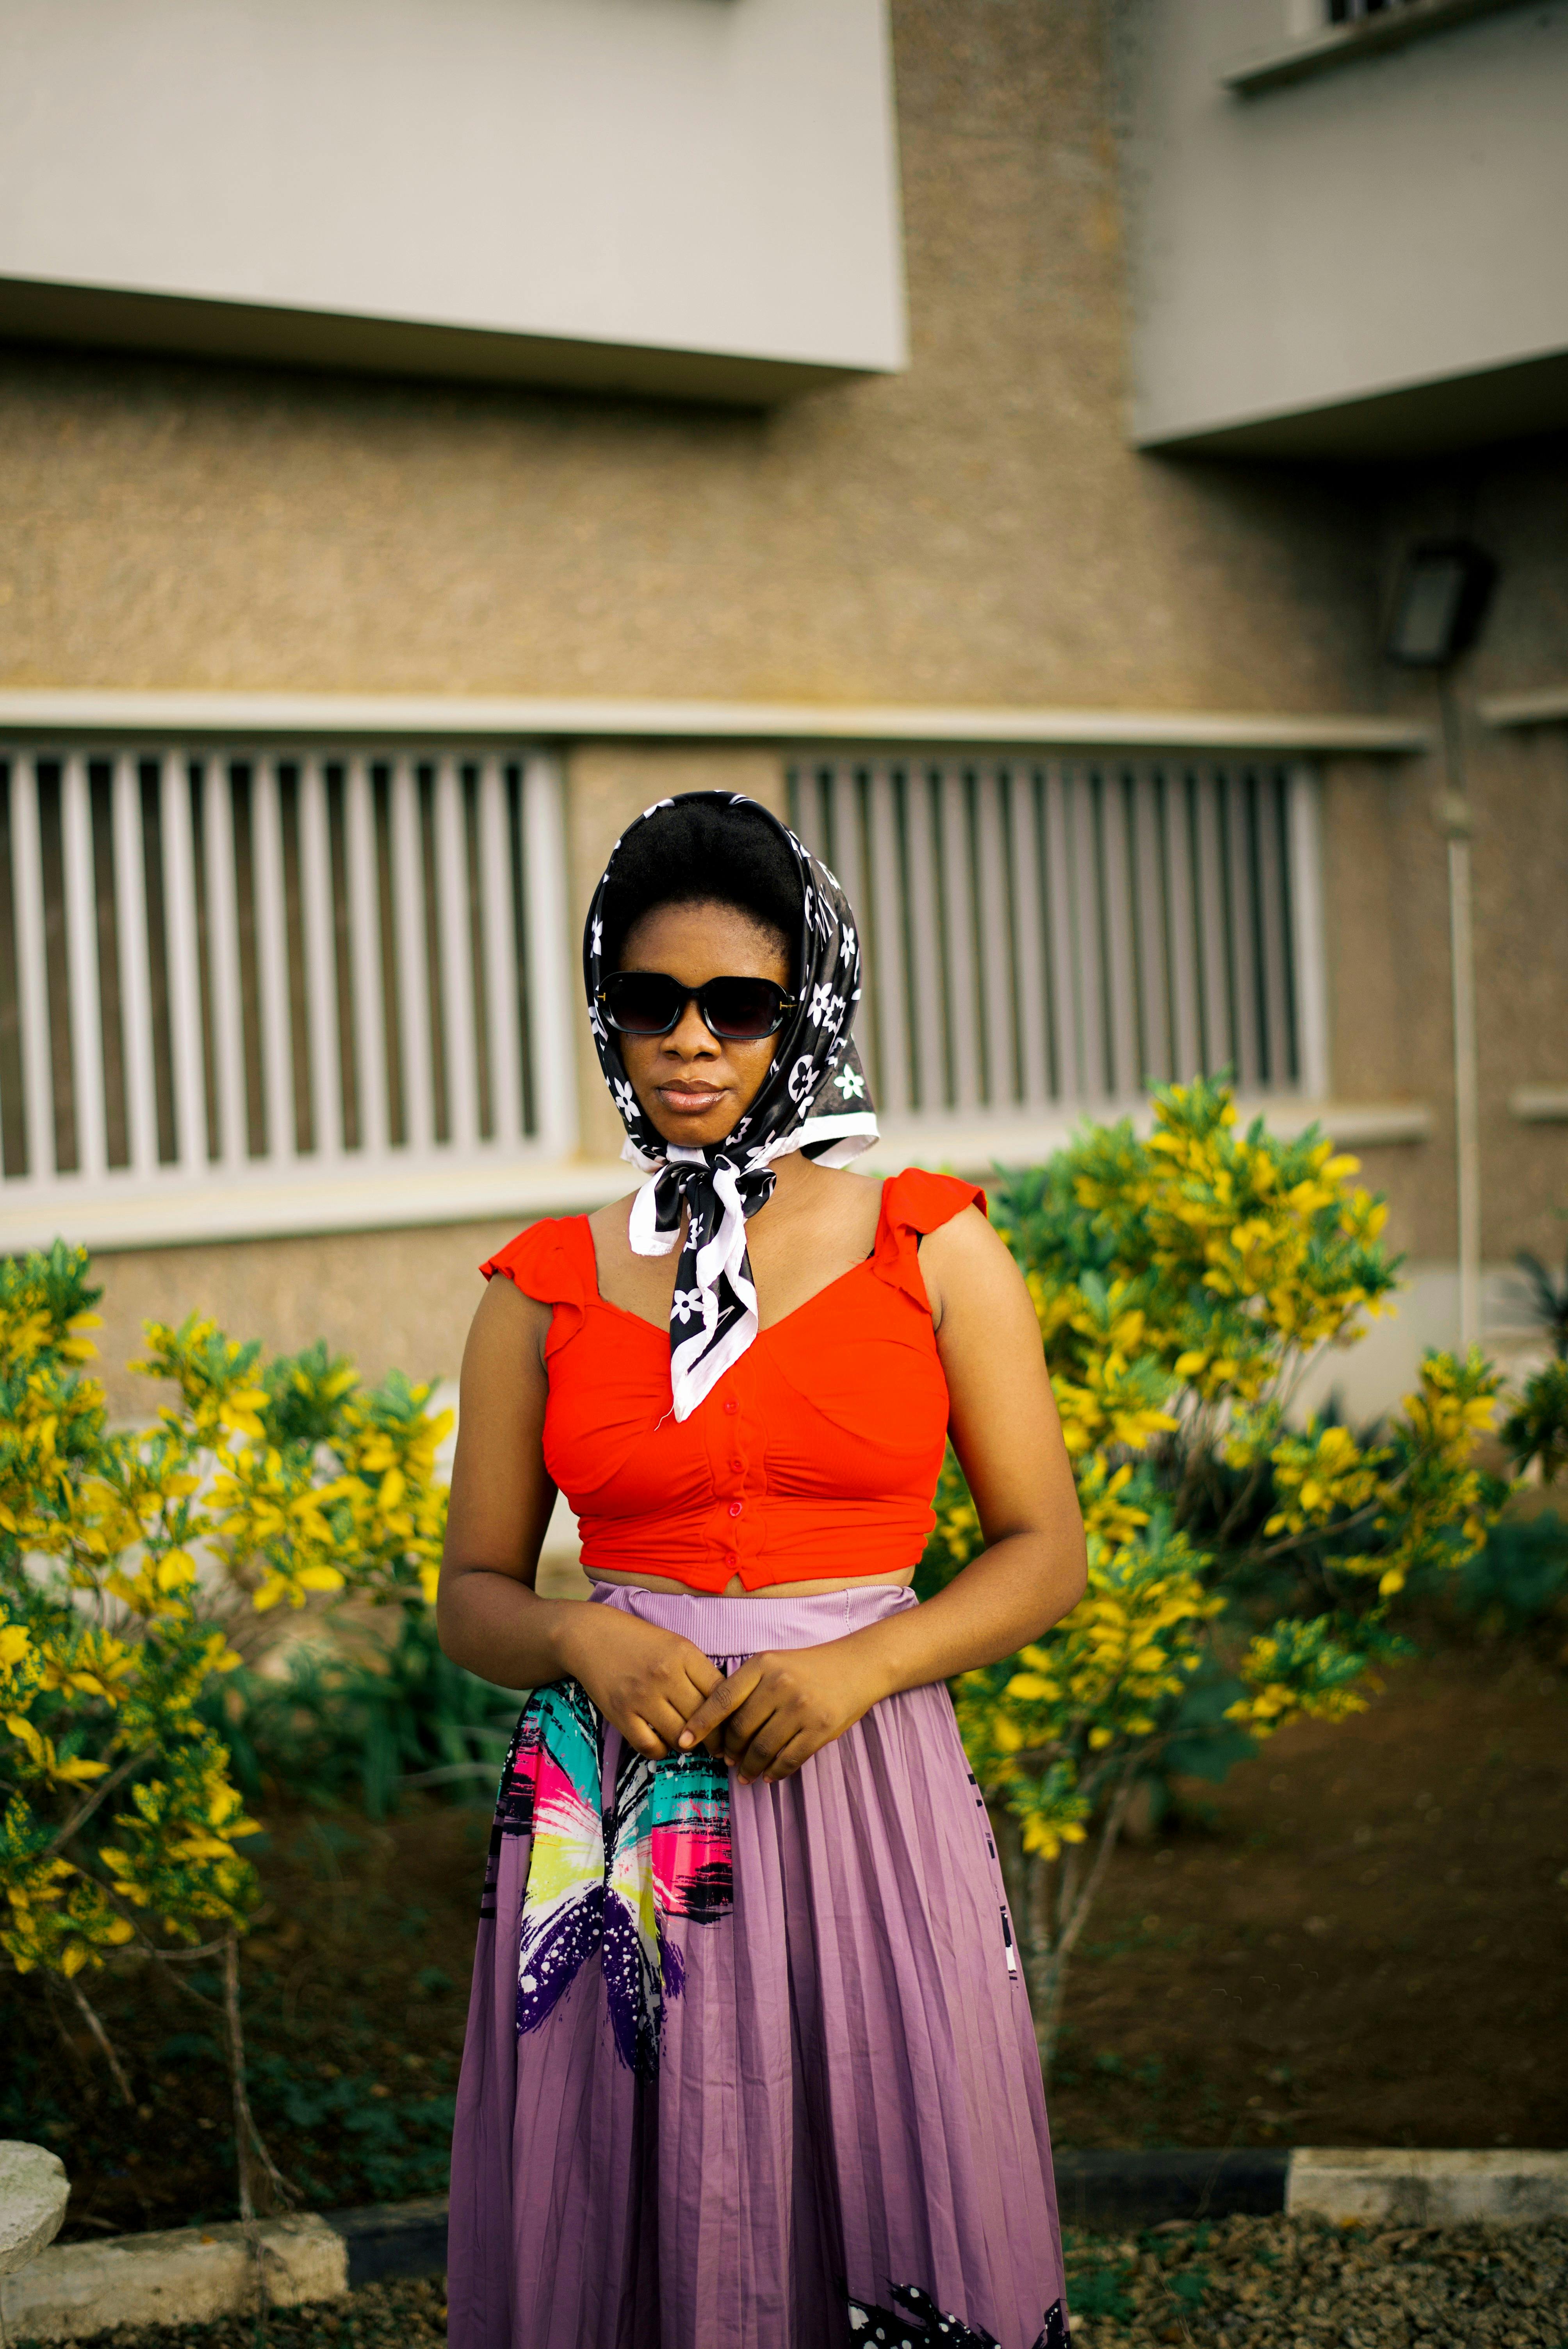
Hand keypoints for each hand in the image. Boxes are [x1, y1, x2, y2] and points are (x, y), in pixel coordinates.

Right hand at [558, 1607, 723, 1760]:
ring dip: (688, 1745)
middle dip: (715, 1739)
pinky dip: (661, 1750)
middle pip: (703, 1719)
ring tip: (689, 1742)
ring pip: (680, 1737)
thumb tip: (725, 1705)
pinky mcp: (620, 1714)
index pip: (721, 1693)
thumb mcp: (675, 1644)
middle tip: (718, 1746)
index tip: (733, 1727)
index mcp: (683, 1653)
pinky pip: (650, 1747)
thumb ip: (699, 1670)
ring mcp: (641, 1696)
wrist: (590, 1635)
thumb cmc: (639, 1641)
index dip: (731, 1715)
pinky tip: (662, 1741)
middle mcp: (665, 1675)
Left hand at [674, 1639, 888, 1783]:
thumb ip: (746, 1687)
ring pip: (763, 1748)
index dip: (700, 1723)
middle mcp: (780, 1684)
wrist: (858, 1665)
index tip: (684, 1742)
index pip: (722, 1698)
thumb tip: (718, 1728)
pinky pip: (789, 1758)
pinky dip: (775, 1771)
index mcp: (763, 1665)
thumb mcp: (774, 1663)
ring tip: (745, 1773)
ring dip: (750, 1766)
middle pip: (741, 1729)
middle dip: (729, 1750)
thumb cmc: (809, 1666)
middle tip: (726, 1760)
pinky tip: (769, 1775)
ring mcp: (802, 1707)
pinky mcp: (821, 1728)